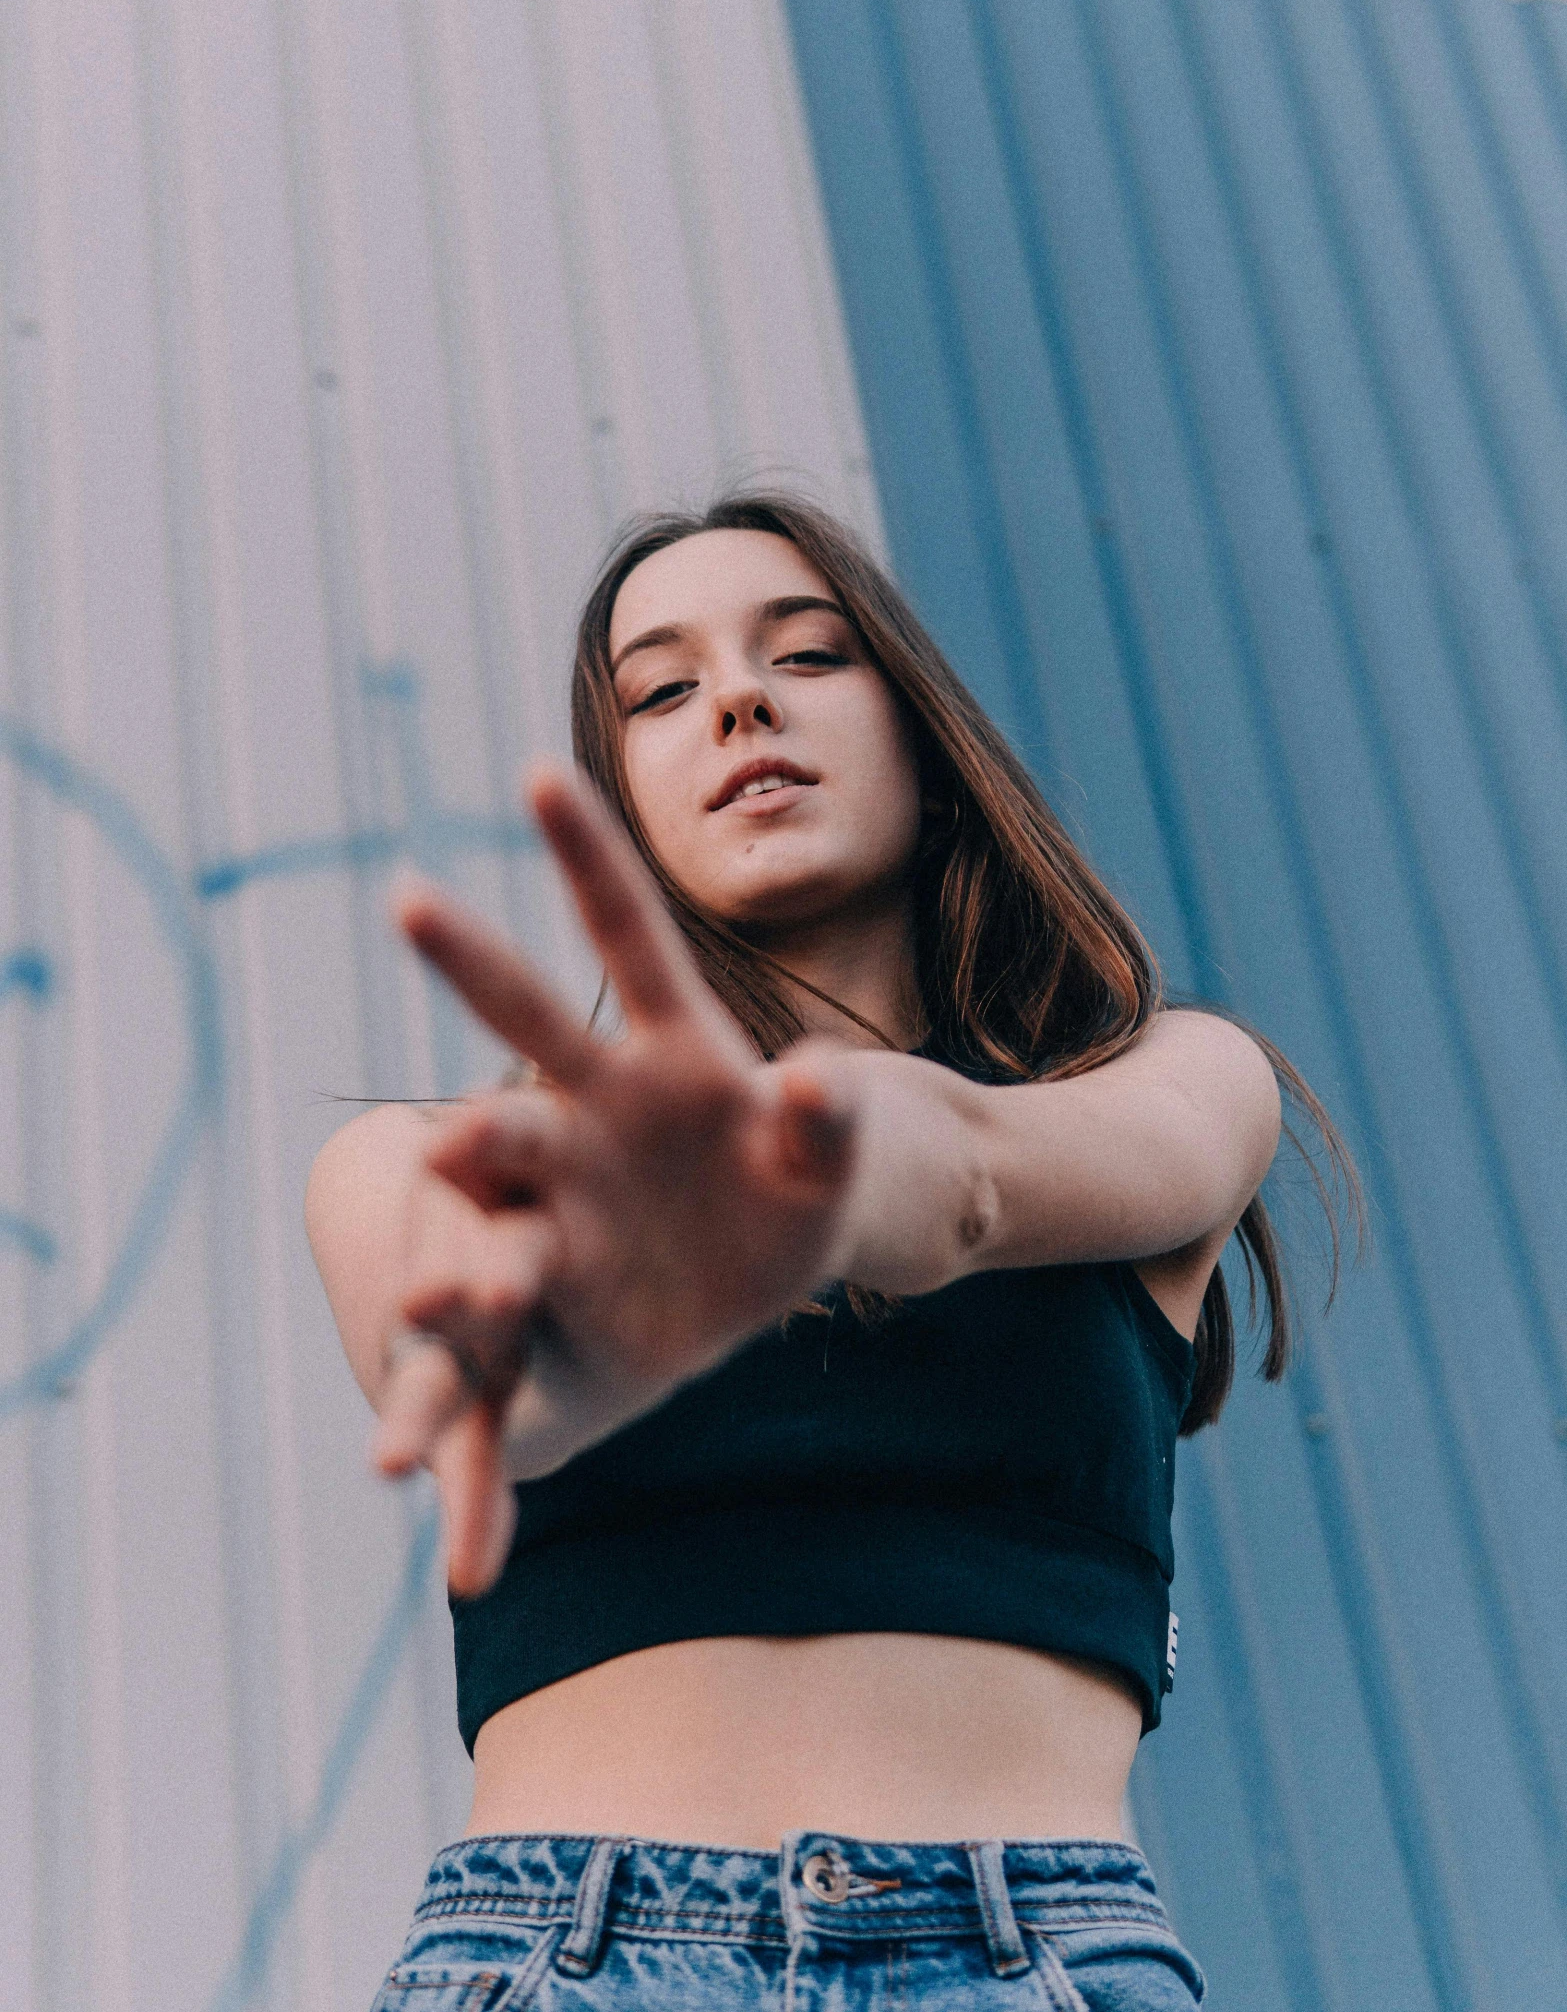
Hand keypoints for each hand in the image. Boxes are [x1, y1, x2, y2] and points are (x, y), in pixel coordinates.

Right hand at [372, 764, 856, 1593]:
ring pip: (492, 1189)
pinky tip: (415, 1468)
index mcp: (668, 1054)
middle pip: (529, 1024)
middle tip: (413, 895)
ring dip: (465, 1223)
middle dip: (475, 960)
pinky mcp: (540, 1293)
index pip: (629, 940)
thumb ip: (825, 1123)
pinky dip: (462, 1400)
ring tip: (448, 1287)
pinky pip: (495, 1332)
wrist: (746, 1279)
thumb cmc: (793, 1194)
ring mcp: (554, 1197)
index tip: (543, 771)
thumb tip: (815, 1075)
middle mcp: (589, 1106)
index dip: (591, 857)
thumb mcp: (822, 1164)